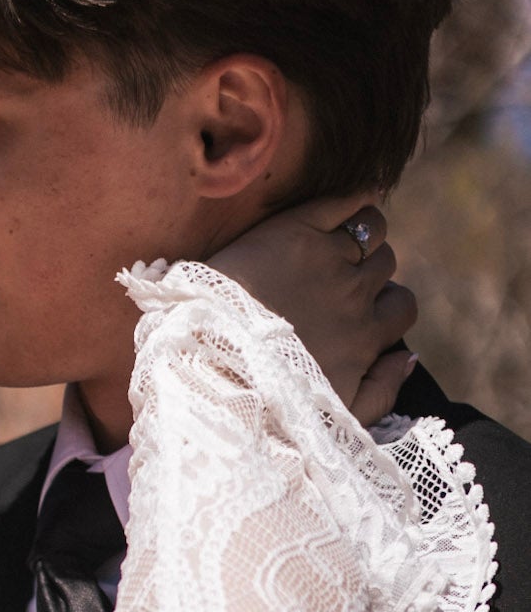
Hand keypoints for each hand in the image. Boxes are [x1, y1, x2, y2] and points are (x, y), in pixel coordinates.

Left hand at [203, 195, 417, 426]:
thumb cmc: (263, 398)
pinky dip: (357, 196)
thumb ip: (381, 393)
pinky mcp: (294, 231)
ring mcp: (326, 259)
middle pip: (384, 265)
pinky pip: (345, 200)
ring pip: (370, 230)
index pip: (402, 306)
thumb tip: (409, 358)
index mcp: (364, 337)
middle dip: (367, 269)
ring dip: (361, 232)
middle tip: (334, 277)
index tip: (358, 308)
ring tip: (337, 239)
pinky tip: (352, 199)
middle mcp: (354, 294)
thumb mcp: (333, 415)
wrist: (203, 364)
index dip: (384, 305)